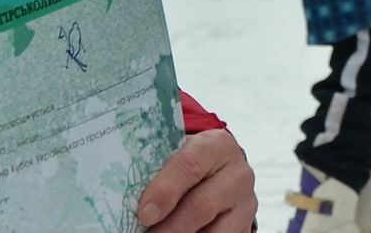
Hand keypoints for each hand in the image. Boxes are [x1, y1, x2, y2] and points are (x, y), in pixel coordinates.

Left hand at [134, 128, 252, 231]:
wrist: (219, 171)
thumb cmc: (188, 162)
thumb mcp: (178, 154)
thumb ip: (159, 169)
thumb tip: (125, 196)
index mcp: (216, 146)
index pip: (191, 165)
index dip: (165, 190)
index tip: (144, 213)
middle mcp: (237, 174)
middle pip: (202, 205)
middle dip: (170, 227)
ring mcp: (245, 202)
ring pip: (215, 231)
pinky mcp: (245, 225)